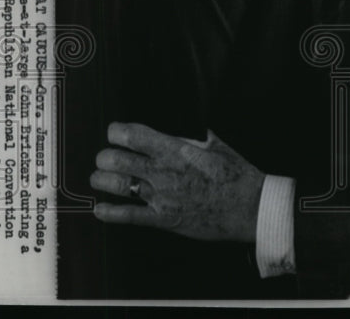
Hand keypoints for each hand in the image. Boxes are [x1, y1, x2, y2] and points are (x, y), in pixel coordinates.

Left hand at [91, 122, 265, 242]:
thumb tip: (195, 130)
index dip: (117, 131)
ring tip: (100, 178)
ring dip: (102, 181)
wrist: (249, 207)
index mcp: (177, 149)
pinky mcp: (163, 219)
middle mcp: (164, 171)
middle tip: (106, 157)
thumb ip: (199, 138)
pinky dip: (109, 213)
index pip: (133, 135)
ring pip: (117, 185)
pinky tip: (100, 209)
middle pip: (116, 159)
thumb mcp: (219, 147)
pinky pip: (128, 216)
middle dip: (105, 156)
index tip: (115, 131)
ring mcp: (161, 196)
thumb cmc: (238, 176)